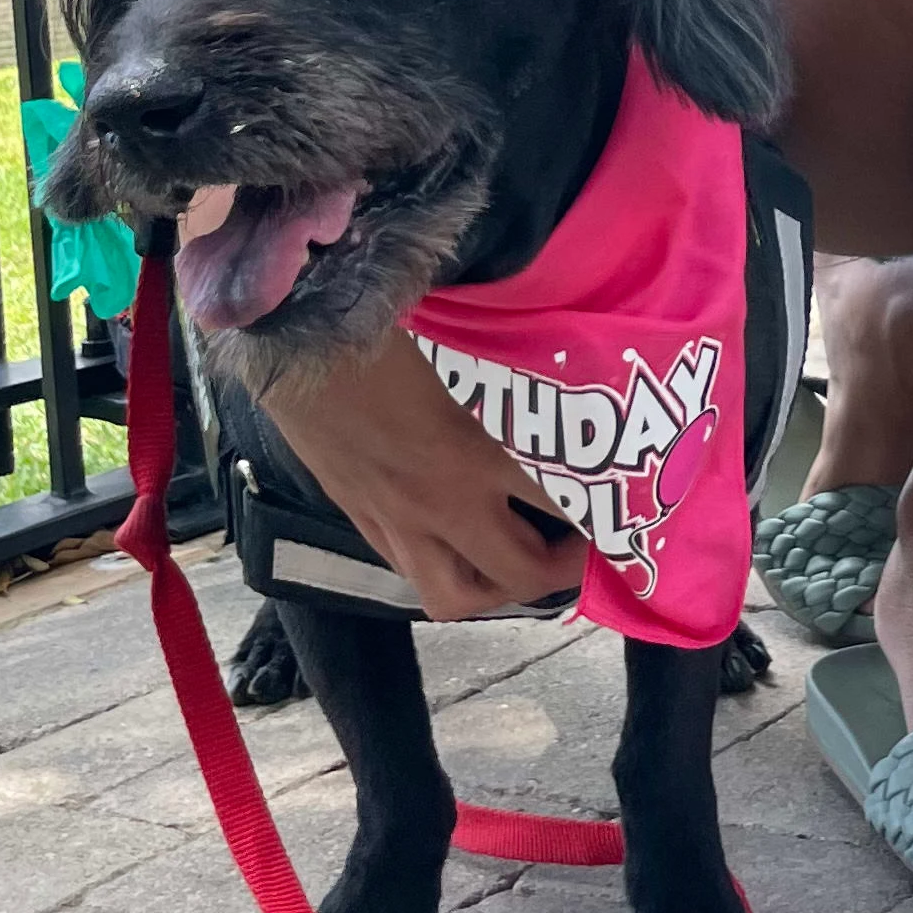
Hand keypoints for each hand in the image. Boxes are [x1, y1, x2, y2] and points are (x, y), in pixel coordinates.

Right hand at [271, 316, 584, 619]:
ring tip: (521, 554)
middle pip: (521, 573)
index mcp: (477, 452)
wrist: (285, 332)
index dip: (604, 505)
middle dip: (564, 565)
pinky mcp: (357, 517)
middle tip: (584, 535)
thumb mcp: (467, 340)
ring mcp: (394, 519)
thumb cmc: (379, 316)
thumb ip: (516, 368)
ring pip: (457, 595)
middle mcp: (441, 501)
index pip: (563, 502)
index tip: (626, 493)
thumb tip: (565, 361)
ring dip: (500, 586)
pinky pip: (411, 571)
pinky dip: (445, 568)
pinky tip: (459, 537)